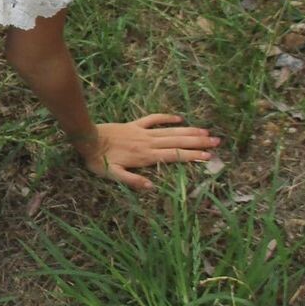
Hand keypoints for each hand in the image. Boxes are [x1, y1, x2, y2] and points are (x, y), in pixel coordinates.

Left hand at [78, 114, 220, 191]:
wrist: (87, 138)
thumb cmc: (99, 160)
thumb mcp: (113, 175)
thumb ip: (132, 181)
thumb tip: (151, 187)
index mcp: (145, 156)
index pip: (174, 156)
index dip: (192, 156)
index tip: (209, 156)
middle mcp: (148, 143)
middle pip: (178, 142)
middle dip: (198, 142)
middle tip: (217, 142)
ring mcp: (142, 132)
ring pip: (170, 131)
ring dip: (189, 131)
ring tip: (206, 132)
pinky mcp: (134, 125)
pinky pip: (153, 119)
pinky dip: (166, 118)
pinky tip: (179, 118)